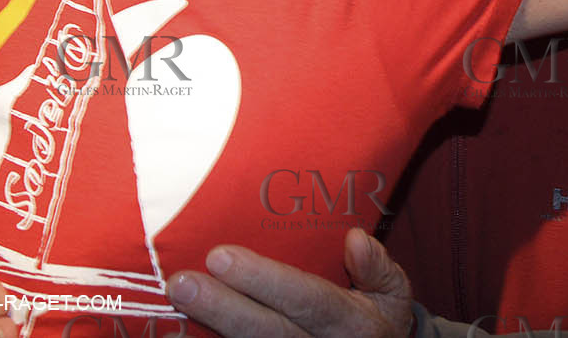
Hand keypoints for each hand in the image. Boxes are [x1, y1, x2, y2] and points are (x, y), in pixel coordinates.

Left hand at [168, 228, 413, 337]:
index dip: (265, 281)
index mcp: (352, 324)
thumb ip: (378, 267)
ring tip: (175, 304)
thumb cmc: (378, 318)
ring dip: (210, 330)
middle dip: (223, 308)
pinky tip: (180, 333)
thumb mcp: (392, 292)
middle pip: (269, 333)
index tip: (221, 256)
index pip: (308, 301)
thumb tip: (355, 240)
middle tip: (182, 282)